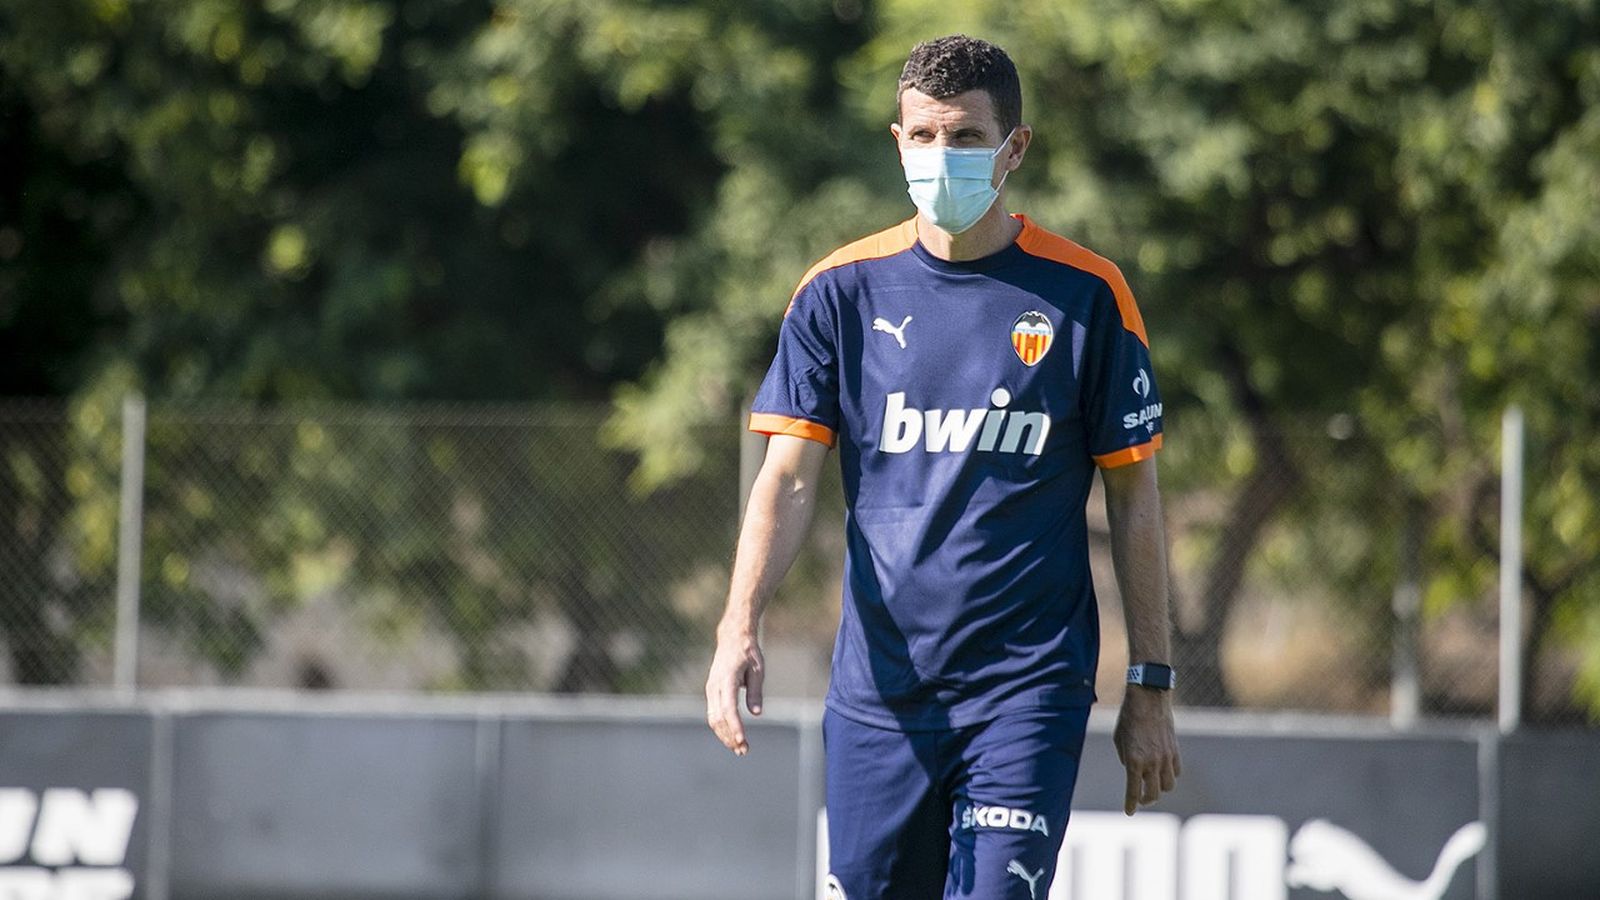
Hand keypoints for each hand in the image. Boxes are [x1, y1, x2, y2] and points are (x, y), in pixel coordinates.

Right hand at [705, 629, 764, 755]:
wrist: (732, 638)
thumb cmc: (748, 653)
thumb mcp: (757, 670)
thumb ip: (755, 692)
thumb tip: (756, 714)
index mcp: (727, 679)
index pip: (729, 708)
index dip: (735, 726)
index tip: (743, 740)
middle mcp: (714, 686)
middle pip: (718, 718)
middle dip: (730, 736)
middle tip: (744, 750)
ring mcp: (710, 689)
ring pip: (713, 718)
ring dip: (725, 735)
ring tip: (740, 748)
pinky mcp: (711, 691)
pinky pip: (713, 713)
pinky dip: (722, 727)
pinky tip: (732, 736)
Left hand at [1113, 686, 1180, 814]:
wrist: (1148, 698)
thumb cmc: (1129, 717)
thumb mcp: (1119, 740)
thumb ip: (1126, 758)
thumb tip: (1133, 771)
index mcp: (1134, 761)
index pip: (1133, 791)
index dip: (1131, 804)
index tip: (1129, 812)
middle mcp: (1152, 762)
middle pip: (1154, 794)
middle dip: (1145, 800)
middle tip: (1140, 799)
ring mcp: (1166, 757)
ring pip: (1168, 786)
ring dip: (1159, 788)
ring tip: (1151, 784)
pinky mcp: (1175, 750)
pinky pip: (1176, 771)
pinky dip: (1169, 775)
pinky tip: (1162, 772)